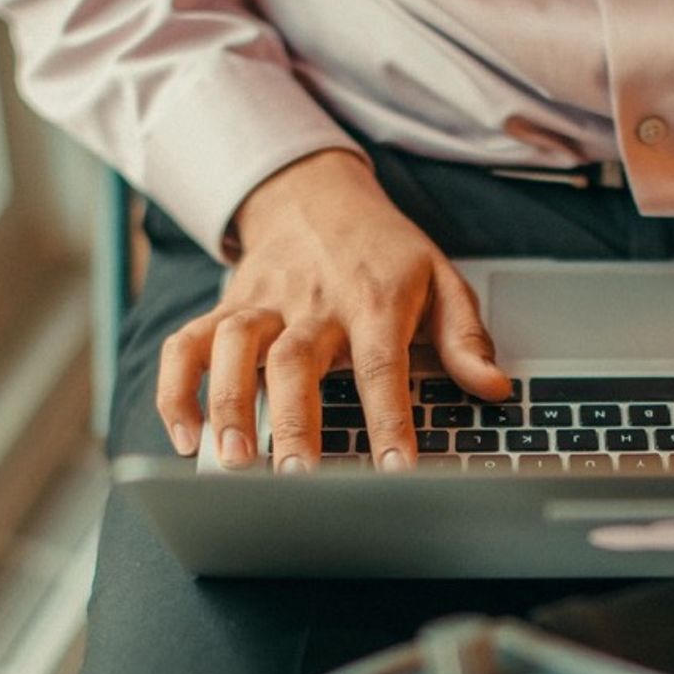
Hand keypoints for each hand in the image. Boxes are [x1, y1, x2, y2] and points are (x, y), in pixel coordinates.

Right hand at [155, 149, 509, 471]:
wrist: (314, 193)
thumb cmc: (382, 250)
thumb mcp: (440, 278)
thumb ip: (464, 337)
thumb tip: (495, 387)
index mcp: (374, 299)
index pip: (383, 365)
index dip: (389, 420)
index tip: (394, 471)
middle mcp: (313, 302)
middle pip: (296, 360)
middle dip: (293, 422)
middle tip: (293, 479)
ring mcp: (263, 304)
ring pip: (234, 348)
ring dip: (227, 405)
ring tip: (230, 462)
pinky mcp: (225, 307)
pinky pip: (188, 345)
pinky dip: (178, 389)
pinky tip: (185, 436)